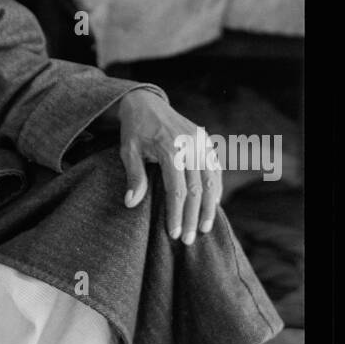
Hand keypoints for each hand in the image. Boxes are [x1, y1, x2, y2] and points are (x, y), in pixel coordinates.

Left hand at [113, 90, 222, 244]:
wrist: (146, 102)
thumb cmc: (134, 130)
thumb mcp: (128, 151)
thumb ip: (134, 176)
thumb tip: (131, 204)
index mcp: (169, 147)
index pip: (176, 189)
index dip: (176, 213)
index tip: (174, 233)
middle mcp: (189, 144)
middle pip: (196, 189)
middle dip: (193, 217)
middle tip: (189, 240)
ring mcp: (201, 142)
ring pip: (211, 181)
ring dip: (209, 207)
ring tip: (204, 229)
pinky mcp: (206, 140)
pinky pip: (215, 168)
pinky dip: (216, 188)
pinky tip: (213, 206)